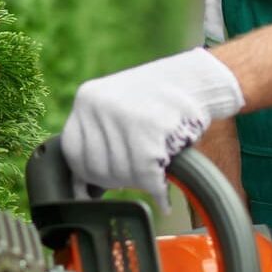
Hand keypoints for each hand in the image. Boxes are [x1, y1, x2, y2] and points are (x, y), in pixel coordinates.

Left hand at [61, 48, 244, 209]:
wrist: (200, 80)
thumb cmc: (159, 101)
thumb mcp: (117, 108)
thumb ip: (98, 139)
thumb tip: (79, 190)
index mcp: (88, 98)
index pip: (72, 153)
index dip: (90, 175)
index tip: (108, 181)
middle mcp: (100, 105)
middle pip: (96, 169)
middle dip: (119, 181)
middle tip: (140, 173)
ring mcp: (123, 116)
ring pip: (122, 175)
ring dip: (142, 183)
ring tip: (156, 170)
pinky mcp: (149, 129)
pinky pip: (147, 176)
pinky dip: (158, 190)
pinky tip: (163, 190)